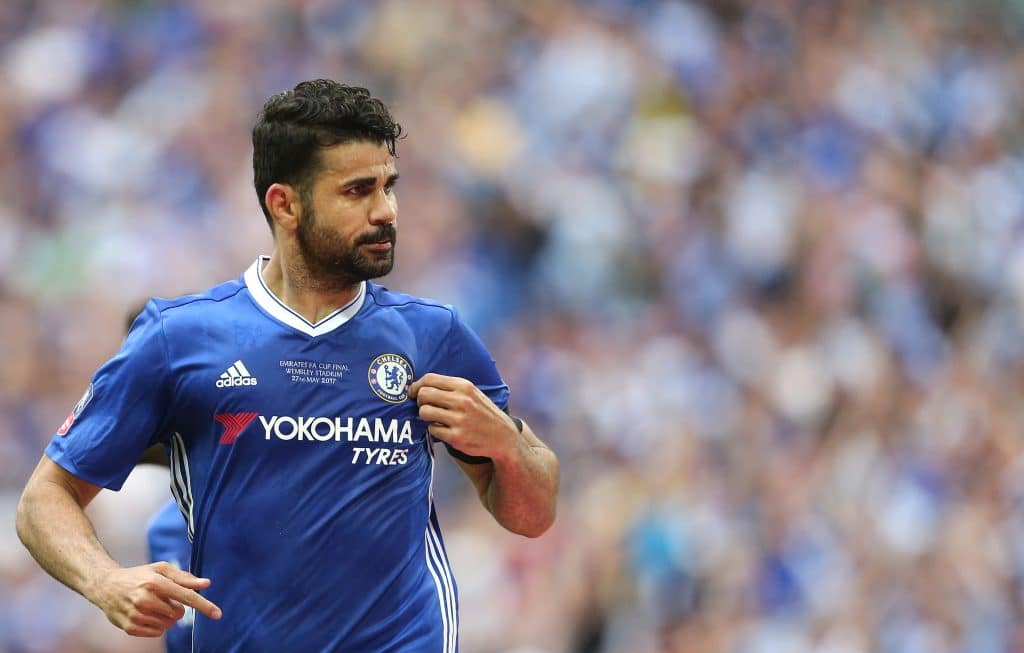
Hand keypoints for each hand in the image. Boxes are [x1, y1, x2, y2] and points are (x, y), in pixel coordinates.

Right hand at [90, 561, 220, 636]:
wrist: (106, 586)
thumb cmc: (139, 576)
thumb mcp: (160, 570)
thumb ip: (184, 577)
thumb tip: (206, 584)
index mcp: (155, 582)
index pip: (186, 596)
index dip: (204, 605)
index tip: (218, 614)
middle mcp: (145, 599)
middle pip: (179, 614)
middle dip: (176, 608)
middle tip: (163, 599)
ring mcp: (137, 615)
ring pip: (169, 625)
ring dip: (166, 617)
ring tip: (152, 606)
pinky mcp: (130, 627)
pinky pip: (157, 632)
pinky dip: (157, 625)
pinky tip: (146, 614)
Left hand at [408, 373, 518, 459]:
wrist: (503, 437)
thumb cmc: (483, 413)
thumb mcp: (473, 393)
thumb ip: (451, 388)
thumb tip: (421, 386)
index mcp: (464, 386)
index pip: (430, 379)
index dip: (416, 385)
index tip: (412, 392)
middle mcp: (461, 401)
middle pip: (424, 395)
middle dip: (419, 401)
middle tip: (424, 406)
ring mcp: (459, 419)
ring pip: (424, 412)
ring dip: (425, 416)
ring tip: (434, 418)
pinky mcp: (456, 437)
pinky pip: (432, 430)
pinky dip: (434, 430)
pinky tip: (444, 429)